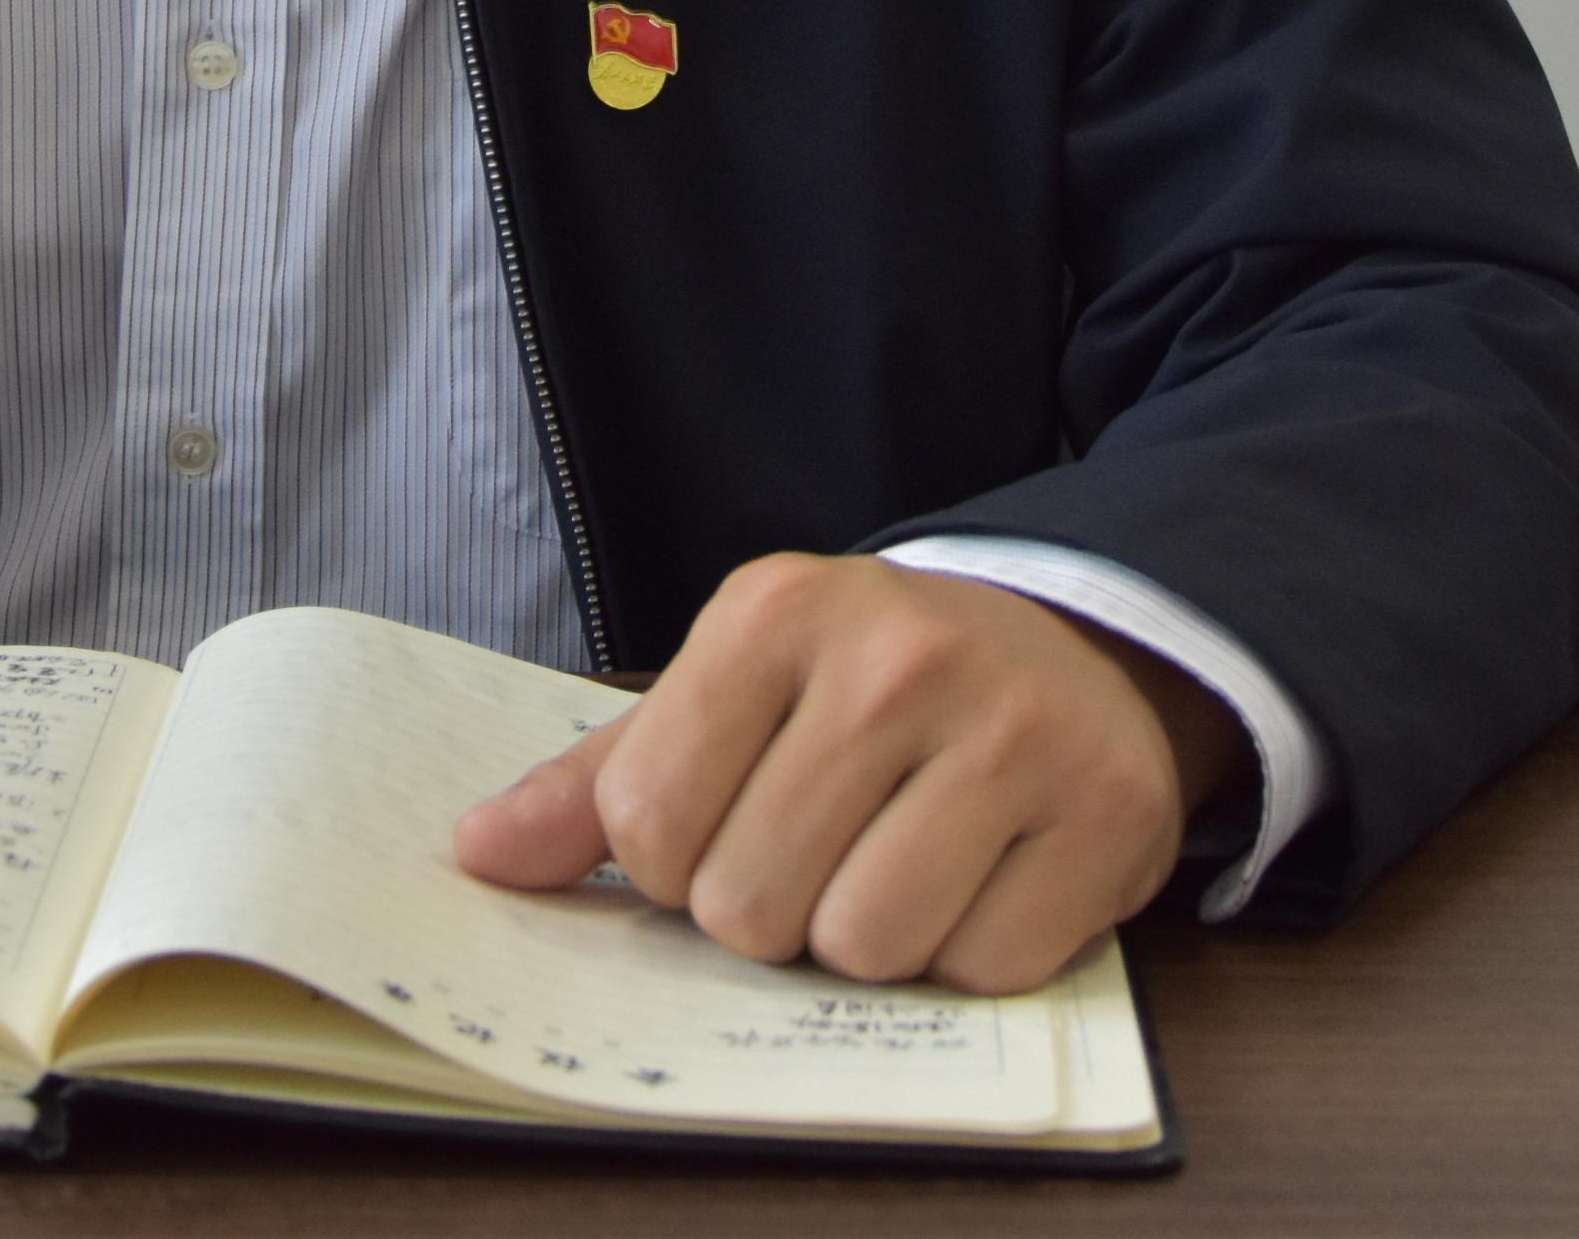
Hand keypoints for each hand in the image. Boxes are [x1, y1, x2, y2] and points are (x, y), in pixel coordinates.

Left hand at [451, 556, 1243, 993]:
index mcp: (773, 610)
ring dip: (870, 939)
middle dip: (772, 910)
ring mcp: (1009, 733)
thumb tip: (476, 856)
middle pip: (749, 903)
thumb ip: (600, 782)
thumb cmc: (869, 688)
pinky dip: (971, 952)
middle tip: (826, 845)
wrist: (1071, 651)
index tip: (728, 821)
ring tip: (904, 857)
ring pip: (863, 947)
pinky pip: (980, 969)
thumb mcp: (732, 695)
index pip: (646, 823)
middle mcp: (893, 656)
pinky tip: (988, 873)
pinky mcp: (1102, 817)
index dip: (674, 867)